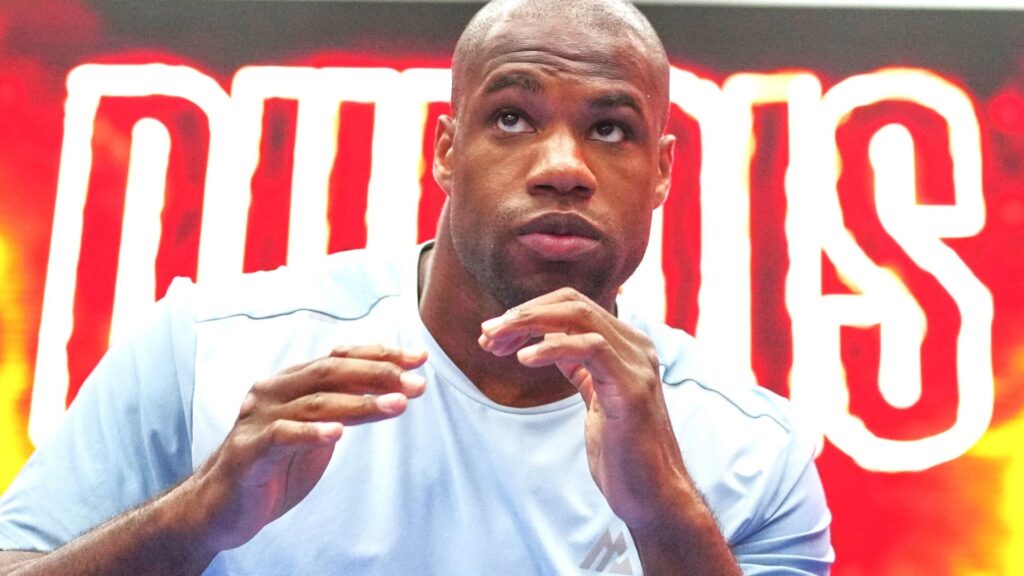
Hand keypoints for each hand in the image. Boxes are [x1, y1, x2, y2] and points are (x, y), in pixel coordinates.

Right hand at [183, 345, 426, 552]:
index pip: (340, 358)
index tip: (418, 358)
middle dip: (378, 374)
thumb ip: (344, 407)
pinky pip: (281, 436)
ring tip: (396, 405)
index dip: (380, 355)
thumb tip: (393, 388)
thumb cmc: (274, 466)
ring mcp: (258, 418)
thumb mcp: (317, 431)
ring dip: (360, 403)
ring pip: (315, 402)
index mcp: (291, 382)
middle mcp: (273, 391)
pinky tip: (338, 433)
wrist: (220, 508)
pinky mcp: (247, 451)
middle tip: (416, 383)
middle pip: (331, 372)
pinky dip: (311, 432)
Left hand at [478, 288, 686, 528]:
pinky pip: (590, 347)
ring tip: (496, 342)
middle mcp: (636, 346)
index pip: (573, 305)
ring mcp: (637, 365)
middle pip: (572, 303)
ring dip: (529, 323)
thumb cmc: (622, 453)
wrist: (652, 496)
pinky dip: (552, 348)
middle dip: (523, 313)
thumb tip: (547, 338)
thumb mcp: (594, 397)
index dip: (530, 312)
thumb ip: (578, 365)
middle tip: (487, 332)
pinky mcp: (631, 388)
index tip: (495, 334)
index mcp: (626, 346)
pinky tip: (524, 359)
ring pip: (579, 317)